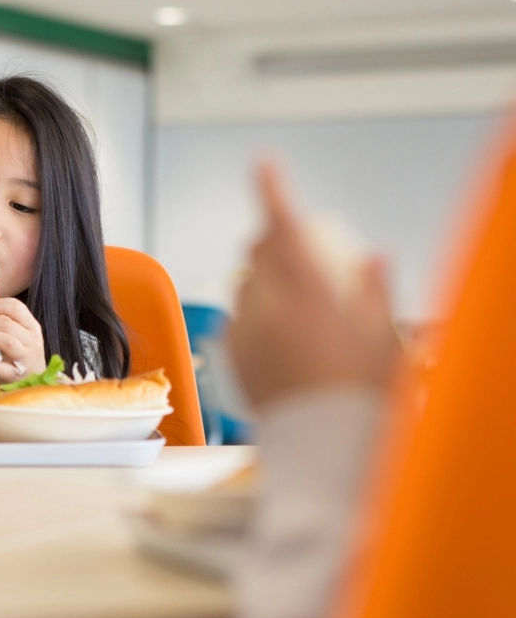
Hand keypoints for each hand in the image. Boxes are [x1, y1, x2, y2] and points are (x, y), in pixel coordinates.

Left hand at [0, 298, 46, 382]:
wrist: (33, 379)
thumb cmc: (21, 353)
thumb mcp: (21, 334)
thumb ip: (7, 321)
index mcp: (32, 326)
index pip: (16, 307)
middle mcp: (32, 341)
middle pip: (7, 324)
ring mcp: (26, 358)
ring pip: (6, 341)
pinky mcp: (14, 374)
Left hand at [226, 163, 400, 410]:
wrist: (326, 454)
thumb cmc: (363, 399)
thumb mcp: (384, 341)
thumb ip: (376, 292)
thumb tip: (376, 256)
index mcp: (308, 297)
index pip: (284, 229)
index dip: (272, 191)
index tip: (265, 163)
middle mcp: (268, 310)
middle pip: (257, 253)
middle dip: (271, 239)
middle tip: (292, 242)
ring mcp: (246, 336)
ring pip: (244, 286)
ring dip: (262, 277)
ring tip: (293, 296)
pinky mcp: (233, 360)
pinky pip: (237, 321)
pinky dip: (253, 313)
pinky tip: (278, 332)